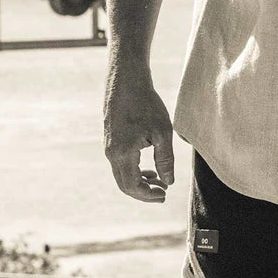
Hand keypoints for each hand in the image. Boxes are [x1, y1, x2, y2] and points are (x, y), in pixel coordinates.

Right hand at [104, 59, 175, 202]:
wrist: (126, 81)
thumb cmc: (146, 104)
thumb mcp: (162, 132)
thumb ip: (165, 159)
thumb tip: (168, 182)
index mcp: (122, 154)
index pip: (132, 187)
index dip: (148, 195)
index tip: (165, 195)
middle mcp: (112, 154)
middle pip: (125, 185)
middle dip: (144, 192)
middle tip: (163, 193)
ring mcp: (109, 147)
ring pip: (122, 175)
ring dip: (140, 182)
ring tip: (160, 181)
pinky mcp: (111, 140)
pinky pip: (121, 164)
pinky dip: (135, 170)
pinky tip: (150, 167)